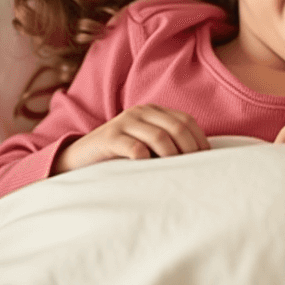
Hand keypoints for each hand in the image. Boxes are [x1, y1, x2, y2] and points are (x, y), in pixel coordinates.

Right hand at [53, 105, 209, 173]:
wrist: (77, 158)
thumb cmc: (119, 156)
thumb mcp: (146, 145)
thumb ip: (167, 144)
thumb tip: (200, 159)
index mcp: (154, 111)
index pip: (186, 120)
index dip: (200, 140)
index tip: (207, 160)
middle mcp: (141, 111)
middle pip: (177, 127)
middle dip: (190, 149)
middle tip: (194, 169)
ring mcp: (124, 122)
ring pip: (160, 136)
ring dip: (172, 156)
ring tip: (176, 173)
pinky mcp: (109, 137)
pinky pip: (135, 147)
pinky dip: (146, 159)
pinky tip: (149, 170)